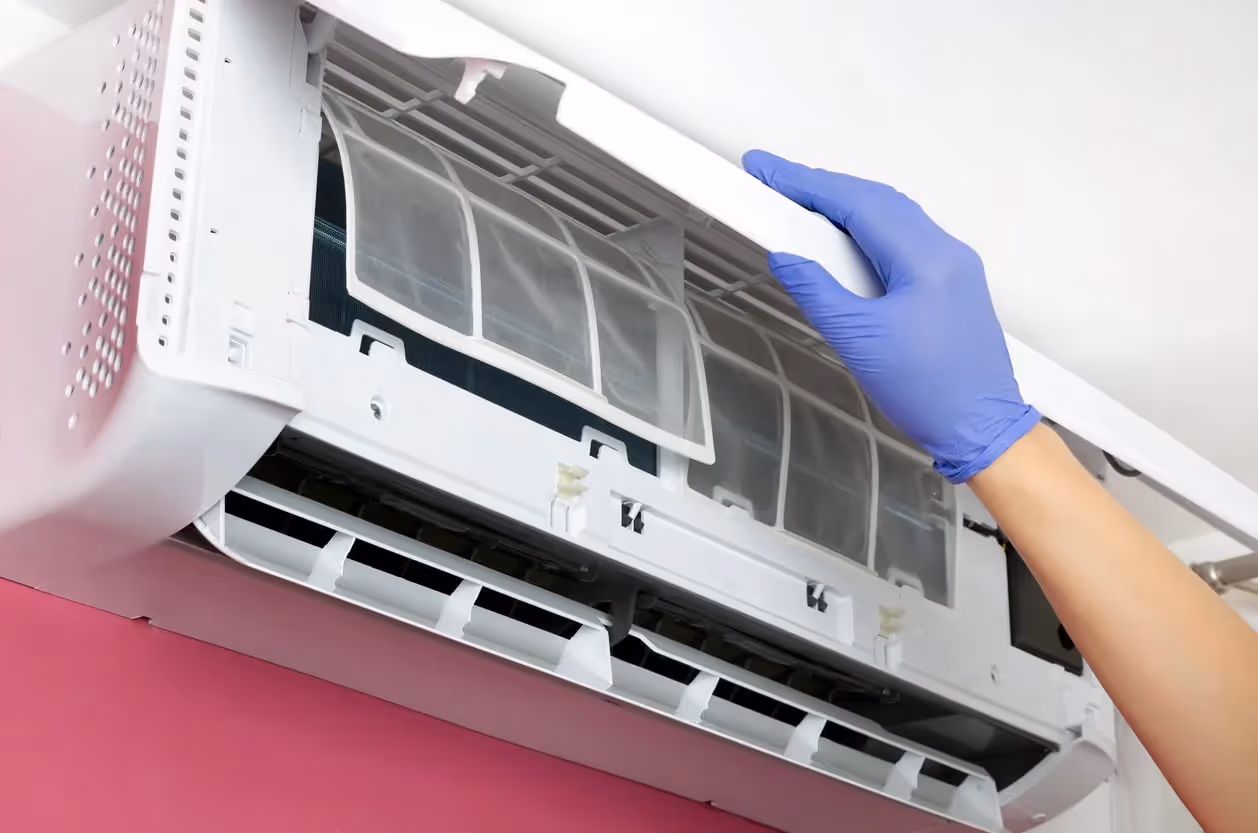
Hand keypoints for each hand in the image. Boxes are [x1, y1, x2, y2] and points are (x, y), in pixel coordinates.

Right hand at [742, 150, 1039, 482]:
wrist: (982, 428)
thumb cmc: (924, 390)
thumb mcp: (859, 341)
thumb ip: (818, 292)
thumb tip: (784, 256)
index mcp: (925, 258)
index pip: (857, 203)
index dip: (806, 183)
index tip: (765, 168)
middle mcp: (946, 249)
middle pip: (877, 200)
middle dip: (823, 188)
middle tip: (774, 183)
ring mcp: (955, 264)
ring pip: (893, 216)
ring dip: (846, 206)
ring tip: (799, 206)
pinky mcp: (953, 282)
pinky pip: (905, 238)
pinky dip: (867, 229)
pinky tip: (842, 239)